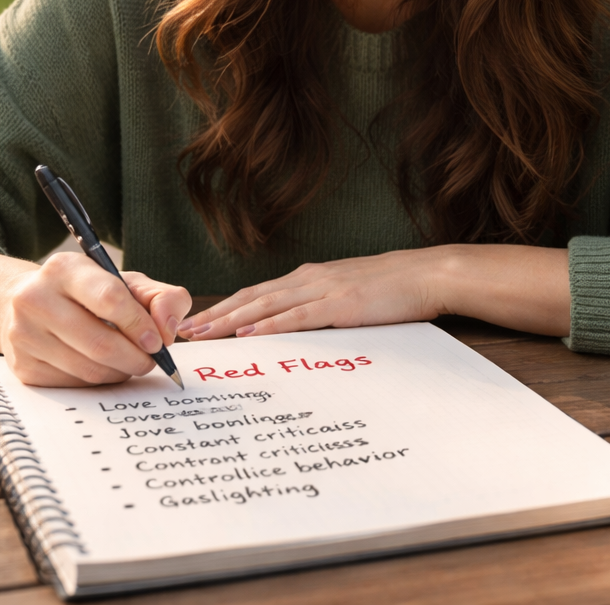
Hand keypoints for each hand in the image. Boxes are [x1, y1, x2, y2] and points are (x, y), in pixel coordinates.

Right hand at [0, 253, 191, 385]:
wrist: (31, 304)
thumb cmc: (89, 292)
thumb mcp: (127, 282)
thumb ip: (161, 297)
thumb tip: (168, 329)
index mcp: (64, 268)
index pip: (109, 298)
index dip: (139, 324)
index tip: (157, 341)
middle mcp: (35, 298)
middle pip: (99, 342)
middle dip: (135, 357)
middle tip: (151, 361)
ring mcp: (24, 334)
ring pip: (88, 368)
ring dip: (120, 371)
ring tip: (131, 362)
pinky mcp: (23, 367)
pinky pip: (74, 384)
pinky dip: (99, 381)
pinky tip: (105, 368)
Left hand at [176, 250, 446, 340]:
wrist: (425, 274)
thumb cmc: (390, 288)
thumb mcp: (346, 295)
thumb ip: (318, 308)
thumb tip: (294, 328)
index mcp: (307, 279)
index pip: (256, 296)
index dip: (224, 309)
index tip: (197, 323)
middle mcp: (307, 280)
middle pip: (250, 300)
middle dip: (215, 316)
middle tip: (184, 332)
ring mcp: (323, 290)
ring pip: (266, 307)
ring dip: (231, 321)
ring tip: (204, 333)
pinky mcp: (340, 304)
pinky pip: (298, 317)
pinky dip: (270, 326)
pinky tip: (250, 335)